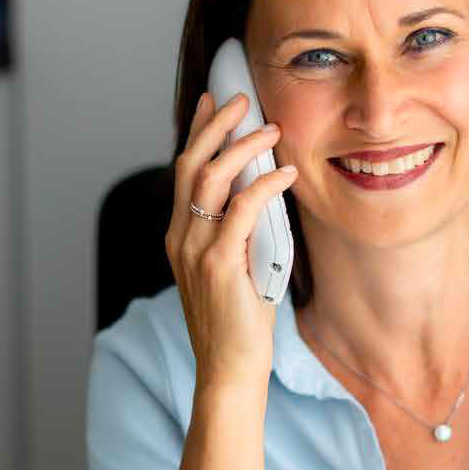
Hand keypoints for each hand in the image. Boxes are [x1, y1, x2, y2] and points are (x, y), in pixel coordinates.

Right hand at [166, 90, 297, 389]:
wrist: (230, 371)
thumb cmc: (239, 326)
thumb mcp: (237, 270)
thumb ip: (241, 234)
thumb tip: (268, 196)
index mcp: (181, 238)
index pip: (184, 171)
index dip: (197, 132)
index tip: (213, 101)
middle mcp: (182, 239)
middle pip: (191, 163)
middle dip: (215, 124)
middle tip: (241, 98)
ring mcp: (198, 250)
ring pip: (211, 178)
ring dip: (242, 147)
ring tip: (270, 130)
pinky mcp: (221, 265)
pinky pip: (243, 210)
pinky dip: (265, 185)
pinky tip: (286, 174)